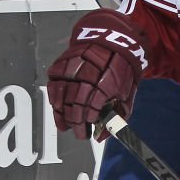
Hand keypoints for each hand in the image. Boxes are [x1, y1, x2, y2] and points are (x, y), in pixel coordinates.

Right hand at [46, 9, 148, 140]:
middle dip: (75, 124)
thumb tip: (101, 137)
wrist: (111, 43)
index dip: (88, 123)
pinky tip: (58, 108)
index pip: (91, 109)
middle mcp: (86, 76)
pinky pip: (53, 86)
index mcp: (105, 84)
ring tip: (65, 126)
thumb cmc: (120, 72)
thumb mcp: (126, 94)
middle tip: (78, 133)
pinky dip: (54, 99)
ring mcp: (71, 69)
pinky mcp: (61, 65)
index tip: (88, 133)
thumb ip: (117, 116)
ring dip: (61, 115)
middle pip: (74, 106)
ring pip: (61, 97)